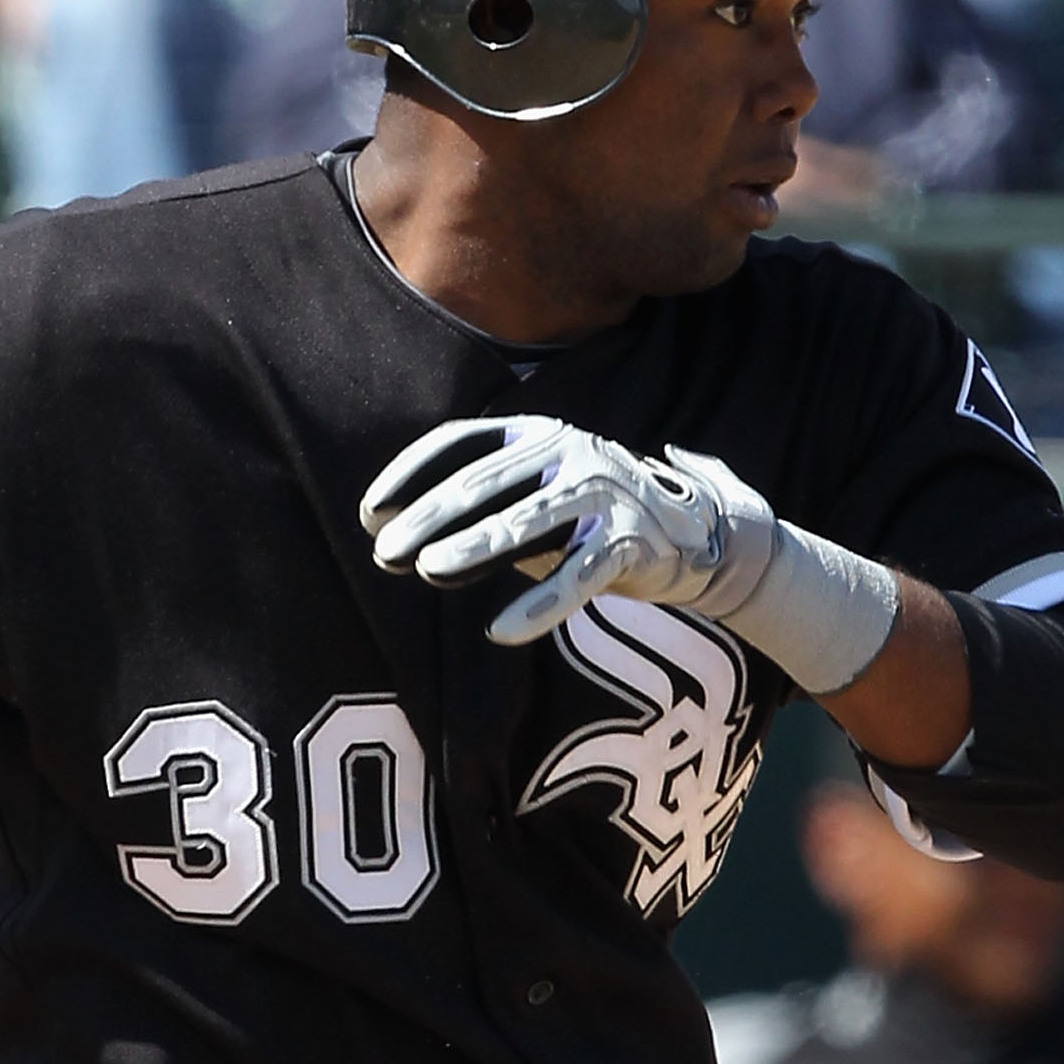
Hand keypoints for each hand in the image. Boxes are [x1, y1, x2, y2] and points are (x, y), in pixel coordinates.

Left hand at [362, 417, 776, 646]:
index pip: (461, 441)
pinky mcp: (631, 544)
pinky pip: (576, 578)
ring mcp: (604, 495)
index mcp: (539, 432)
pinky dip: (538, 606)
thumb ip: (480, 504)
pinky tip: (500, 631)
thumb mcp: (533, 495)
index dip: (411, 474)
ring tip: (427, 571)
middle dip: (427, 519)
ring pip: (526, 523)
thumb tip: (393, 528)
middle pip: (484, 484)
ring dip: (473, 549)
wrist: (692, 536)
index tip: (371, 512)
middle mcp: (571, 452)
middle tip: (384, 553)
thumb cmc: (588, 516)